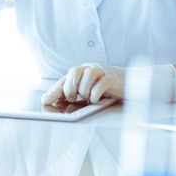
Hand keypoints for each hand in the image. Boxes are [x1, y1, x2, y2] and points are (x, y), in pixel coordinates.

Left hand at [40, 63, 175, 104]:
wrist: (131, 84)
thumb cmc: (106, 89)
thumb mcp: (87, 94)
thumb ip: (74, 98)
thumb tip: (58, 106)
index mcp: (81, 73)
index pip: (63, 79)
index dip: (53, 90)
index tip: (44, 101)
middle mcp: (89, 69)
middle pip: (73, 71)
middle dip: (69, 88)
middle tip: (72, 98)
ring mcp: (102, 71)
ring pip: (87, 74)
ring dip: (84, 90)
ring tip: (87, 98)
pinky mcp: (113, 77)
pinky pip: (102, 81)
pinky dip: (96, 91)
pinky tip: (96, 99)